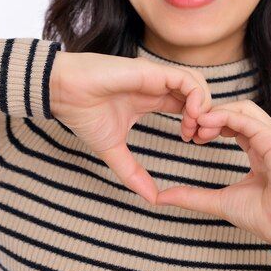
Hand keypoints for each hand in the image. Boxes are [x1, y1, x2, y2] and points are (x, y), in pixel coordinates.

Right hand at [49, 51, 211, 203]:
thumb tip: (151, 199)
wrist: (64, 94)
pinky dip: (197, 97)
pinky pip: (187, 79)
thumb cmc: (84, 116)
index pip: (187, 106)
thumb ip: (133, 173)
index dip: (196, 123)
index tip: (192, 141)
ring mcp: (156, 77)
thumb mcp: (114, 151)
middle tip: (199, 138)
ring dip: (203, 107)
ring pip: (197, 85)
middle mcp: (157, 86)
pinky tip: (189, 117)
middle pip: (197, 95)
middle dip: (206, 116)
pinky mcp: (152, 71)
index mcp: (151, 99)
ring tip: (194, 129)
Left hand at [156, 101, 270, 254]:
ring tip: (197, 125)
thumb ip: (191, 196)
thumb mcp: (219, 202)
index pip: (235, 123)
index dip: (211, 124)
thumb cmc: (265, 218)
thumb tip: (160, 198)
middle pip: (239, 110)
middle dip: (212, 114)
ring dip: (218, 113)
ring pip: (245, 110)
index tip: (191, 136)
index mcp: (261, 150)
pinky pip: (252, 122)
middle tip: (190, 128)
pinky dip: (228, 118)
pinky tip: (208, 125)